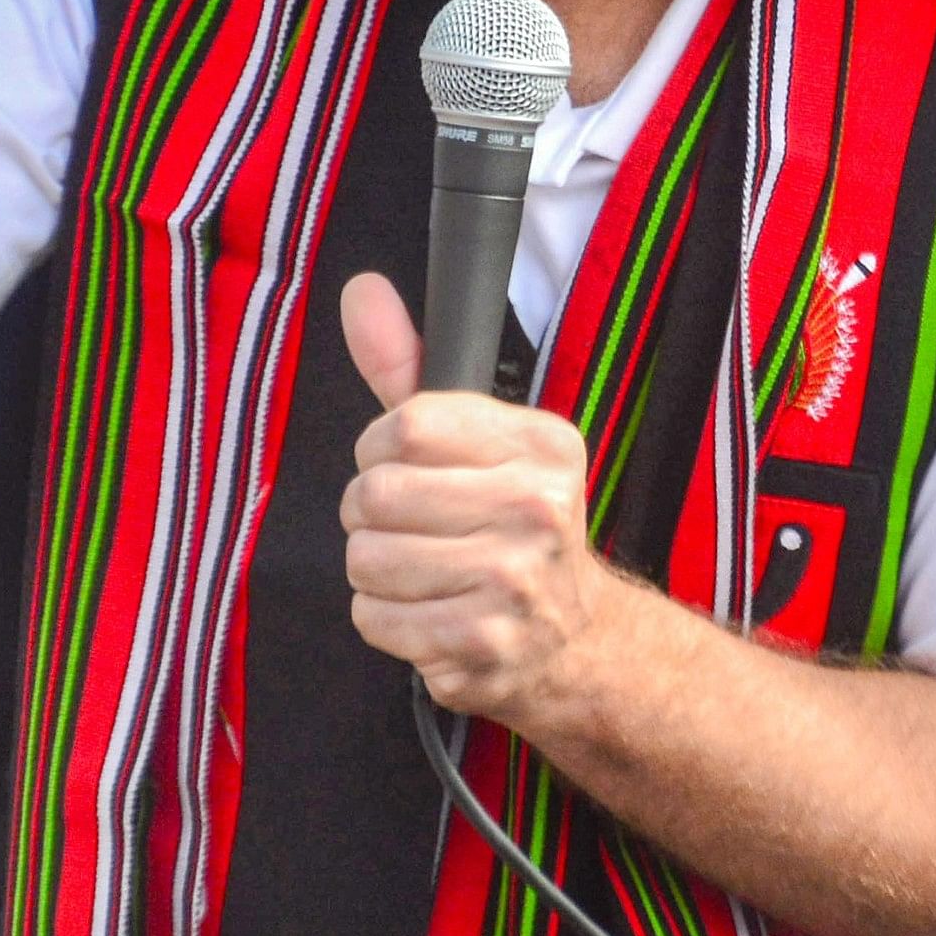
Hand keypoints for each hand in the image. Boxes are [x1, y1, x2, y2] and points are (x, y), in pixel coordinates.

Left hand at [336, 271, 618, 728]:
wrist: (576, 637)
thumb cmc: (510, 523)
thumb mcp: (475, 437)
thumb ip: (408, 365)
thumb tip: (360, 290)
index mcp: (540, 446)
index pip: (405, 425)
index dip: (378, 449)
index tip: (400, 466)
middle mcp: (536, 509)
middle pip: (376, 495)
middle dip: (368, 513)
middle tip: (403, 526)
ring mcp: (513, 582)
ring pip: (366, 559)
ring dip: (373, 569)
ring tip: (418, 570)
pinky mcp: (483, 645)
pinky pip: (374, 617)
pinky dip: (383, 618)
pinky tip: (426, 612)